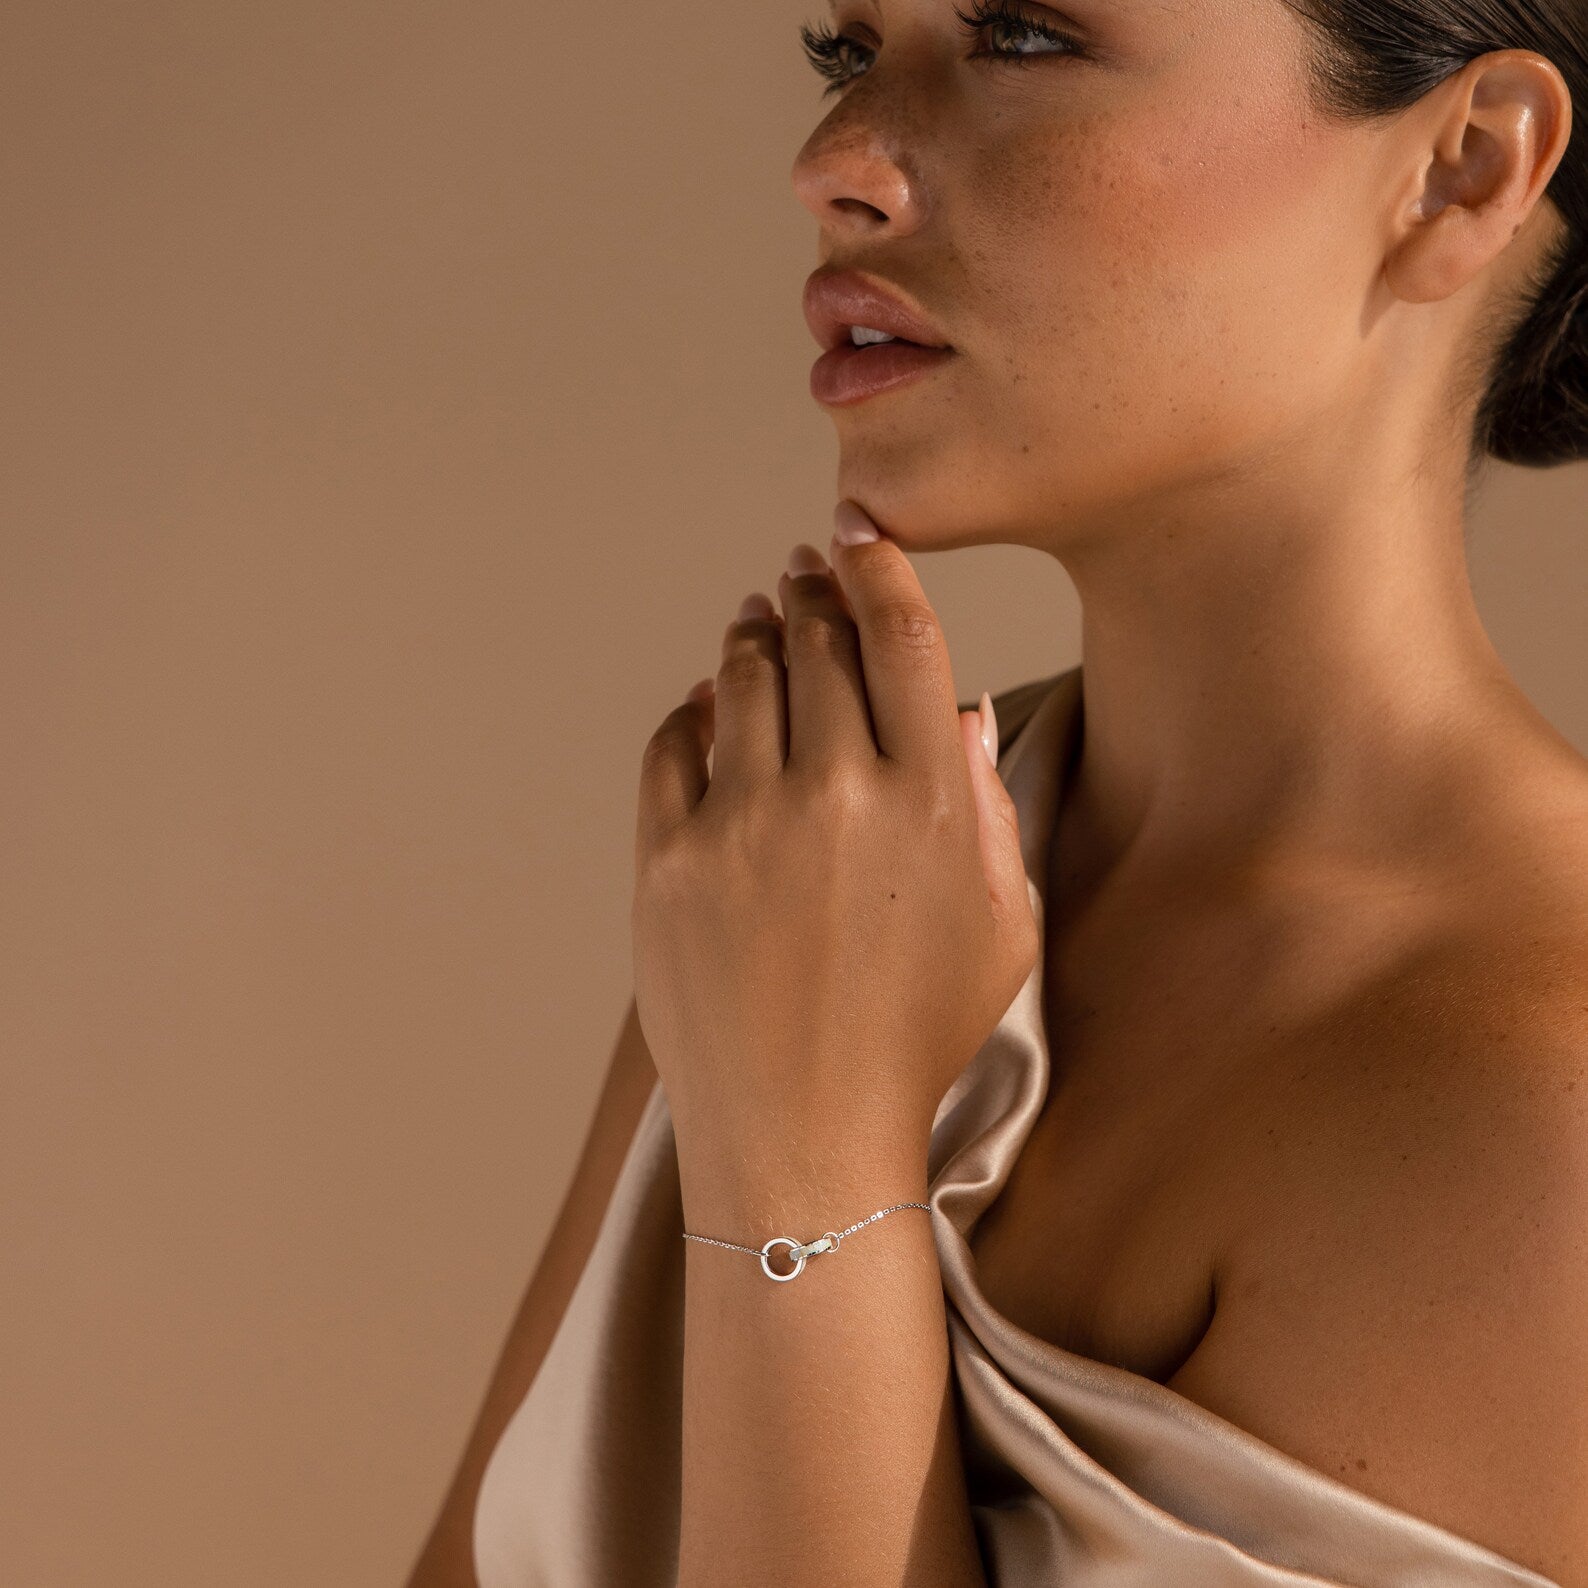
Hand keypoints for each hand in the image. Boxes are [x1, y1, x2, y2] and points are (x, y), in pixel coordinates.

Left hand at [631, 503, 1039, 1169]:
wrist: (804, 1136)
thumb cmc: (916, 1037)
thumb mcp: (1001, 928)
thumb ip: (988, 808)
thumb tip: (959, 712)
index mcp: (930, 802)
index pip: (904, 635)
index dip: (880, 567)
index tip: (862, 535)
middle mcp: (834, 794)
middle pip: (818, 642)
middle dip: (813, 591)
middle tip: (805, 569)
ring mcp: (741, 824)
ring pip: (739, 677)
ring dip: (751, 634)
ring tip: (757, 618)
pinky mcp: (665, 861)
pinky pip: (670, 744)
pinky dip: (689, 710)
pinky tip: (703, 702)